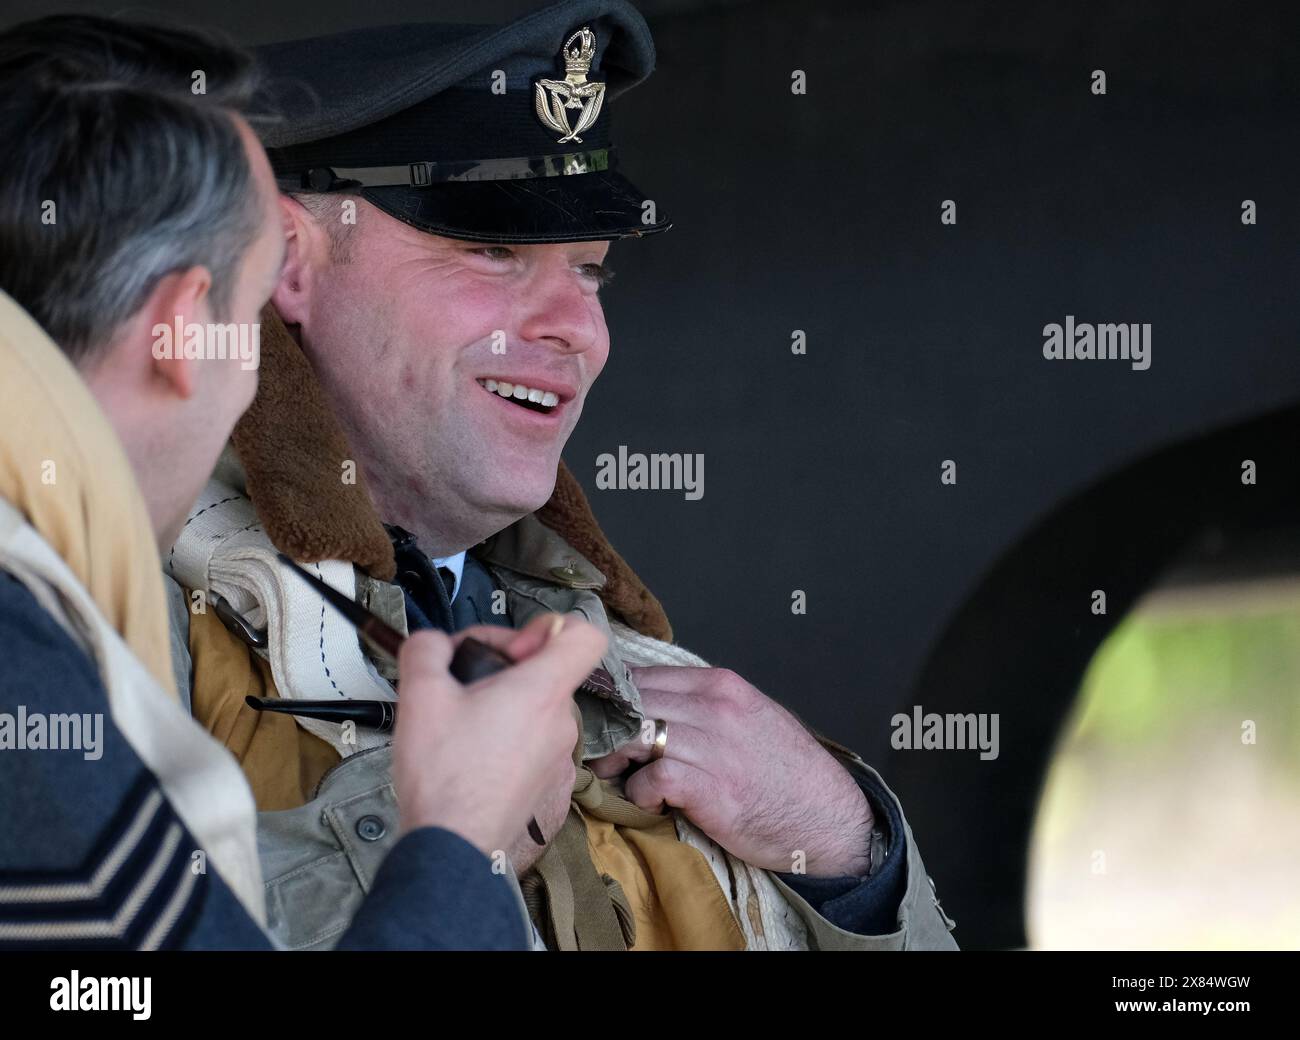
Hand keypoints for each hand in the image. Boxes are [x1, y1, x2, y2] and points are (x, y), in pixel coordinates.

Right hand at [392, 614, 603, 860]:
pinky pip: (531, 738)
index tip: (512, 649)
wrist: (452, 847)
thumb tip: (433, 643)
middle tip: (462, 685)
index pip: (585, 636)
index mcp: (543, 691)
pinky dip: (504, 735)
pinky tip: (469, 751)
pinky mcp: (547, 779)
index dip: (548, 628)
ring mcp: (558, 753)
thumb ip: (426, 649)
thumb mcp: (420, 695)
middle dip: (501, 668)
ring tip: (458, 721)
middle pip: (546, 669)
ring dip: (499, 703)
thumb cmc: (445, 776)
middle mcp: (562, 720)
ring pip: (534, 705)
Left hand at [590, 666, 873, 876]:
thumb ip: (705, 705)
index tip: (599, 719)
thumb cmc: (787, 772)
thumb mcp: (751, 716)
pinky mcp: (710, 789)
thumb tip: (652, 706)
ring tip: (619, 777)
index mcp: (722, 685)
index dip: (613, 699)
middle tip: (595, 751)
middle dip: (606, 727)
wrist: (830, 818)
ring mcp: (713, 747)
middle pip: (632, 703)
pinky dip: (639, 792)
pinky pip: (651, 779)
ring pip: (635, 736)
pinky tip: (648, 801)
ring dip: (616, 761)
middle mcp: (715, 707)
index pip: (643, 676)